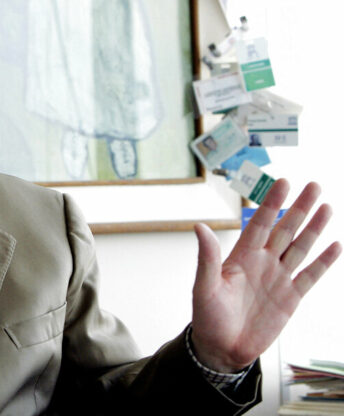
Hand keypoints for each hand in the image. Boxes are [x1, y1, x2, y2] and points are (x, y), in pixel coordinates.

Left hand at [190, 179, 340, 372]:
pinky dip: (323, 261)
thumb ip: (207, 258)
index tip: (284, 182)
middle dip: (299, 208)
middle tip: (314, 185)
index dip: (272, 203)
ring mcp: (278, 278)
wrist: (222, 348)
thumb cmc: (207, 317)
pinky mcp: (290, 298)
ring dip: (314, 228)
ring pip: (300, 247)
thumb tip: (199, 226)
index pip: (260, 223)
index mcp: (241, 256)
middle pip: (285, 229)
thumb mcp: (204, 287)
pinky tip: (335, 245)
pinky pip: (310, 276)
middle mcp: (262, 262)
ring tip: (326, 207)